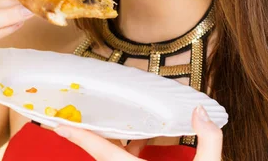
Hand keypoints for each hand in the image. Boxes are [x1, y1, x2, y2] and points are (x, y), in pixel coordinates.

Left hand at [54, 105, 222, 160]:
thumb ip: (208, 139)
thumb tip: (199, 112)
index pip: (103, 151)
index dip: (80, 137)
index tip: (59, 126)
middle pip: (103, 157)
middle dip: (92, 139)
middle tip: (80, 119)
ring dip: (111, 148)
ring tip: (121, 131)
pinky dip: (124, 156)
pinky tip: (140, 148)